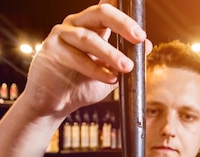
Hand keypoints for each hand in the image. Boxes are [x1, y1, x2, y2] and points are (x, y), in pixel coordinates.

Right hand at [23, 0, 151, 116]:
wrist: (55, 105)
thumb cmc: (81, 86)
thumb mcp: (111, 73)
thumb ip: (127, 58)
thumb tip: (147, 45)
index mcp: (92, 25)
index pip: (108, 8)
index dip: (123, 9)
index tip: (140, 20)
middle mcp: (76, 24)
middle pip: (100, 13)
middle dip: (122, 24)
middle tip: (139, 38)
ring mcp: (62, 35)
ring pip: (88, 38)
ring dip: (110, 54)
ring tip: (126, 67)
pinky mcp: (51, 50)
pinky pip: (76, 57)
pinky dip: (96, 70)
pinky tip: (110, 79)